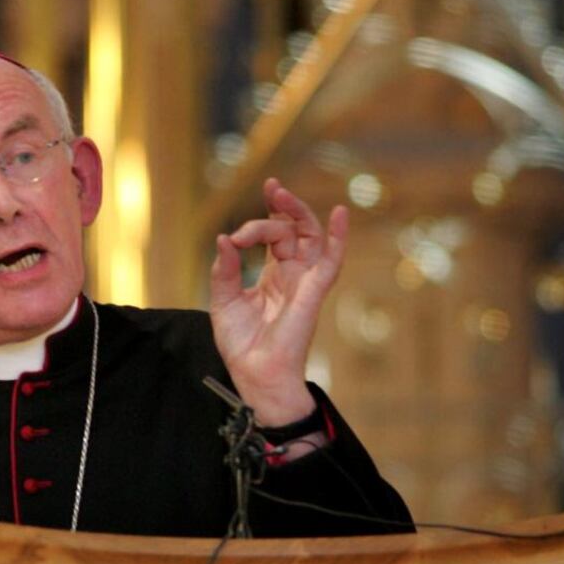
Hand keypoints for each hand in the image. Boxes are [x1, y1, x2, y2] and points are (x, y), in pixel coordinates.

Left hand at [209, 178, 347, 426]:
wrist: (253, 375)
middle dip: (283, 207)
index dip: (260, 222)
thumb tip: (224, 238)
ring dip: (299, 212)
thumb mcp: (223, 301)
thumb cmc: (242, 345)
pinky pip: (331, 262)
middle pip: (293, 230)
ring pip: (310, 237)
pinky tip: (340, 214)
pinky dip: (339, 237)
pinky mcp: (312, 293)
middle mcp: (292, 275)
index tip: (235, 235)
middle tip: (271, 187)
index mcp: (272, 276)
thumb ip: (224, 270)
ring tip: (281, 194)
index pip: (273, 237)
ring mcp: (304, 282)